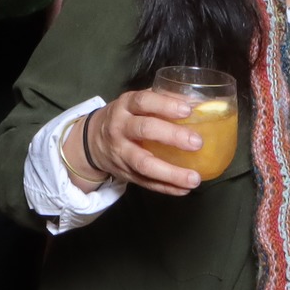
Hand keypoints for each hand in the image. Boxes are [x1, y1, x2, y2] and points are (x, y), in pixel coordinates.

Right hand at [72, 90, 204, 195]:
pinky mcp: (125, 174)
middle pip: (144, 130)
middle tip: (197, 143)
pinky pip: (146, 183)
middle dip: (172, 136)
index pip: (143, 101)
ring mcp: (121, 153)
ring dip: (171, 173)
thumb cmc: (124, 117)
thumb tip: (196, 102)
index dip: (165, 105)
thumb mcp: (134, 103)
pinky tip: (184, 189)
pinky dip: (166, 188)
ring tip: (194, 178)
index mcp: (125, 105)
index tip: (187, 110)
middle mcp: (120, 127)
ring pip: (144, 164)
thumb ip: (160, 100)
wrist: (92, 141)